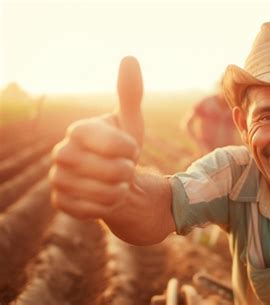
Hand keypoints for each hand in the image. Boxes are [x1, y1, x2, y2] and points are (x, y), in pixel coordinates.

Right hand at [49, 56, 143, 219]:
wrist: (116, 179)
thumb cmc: (123, 148)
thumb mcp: (131, 122)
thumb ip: (130, 93)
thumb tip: (129, 58)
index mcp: (78, 130)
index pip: (108, 142)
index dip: (127, 149)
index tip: (131, 150)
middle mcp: (62, 153)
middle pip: (109, 170)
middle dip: (127, 172)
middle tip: (125, 168)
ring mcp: (59, 179)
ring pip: (102, 192)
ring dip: (120, 190)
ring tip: (117, 182)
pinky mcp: (62, 202)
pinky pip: (93, 210)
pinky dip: (108, 206)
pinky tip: (107, 197)